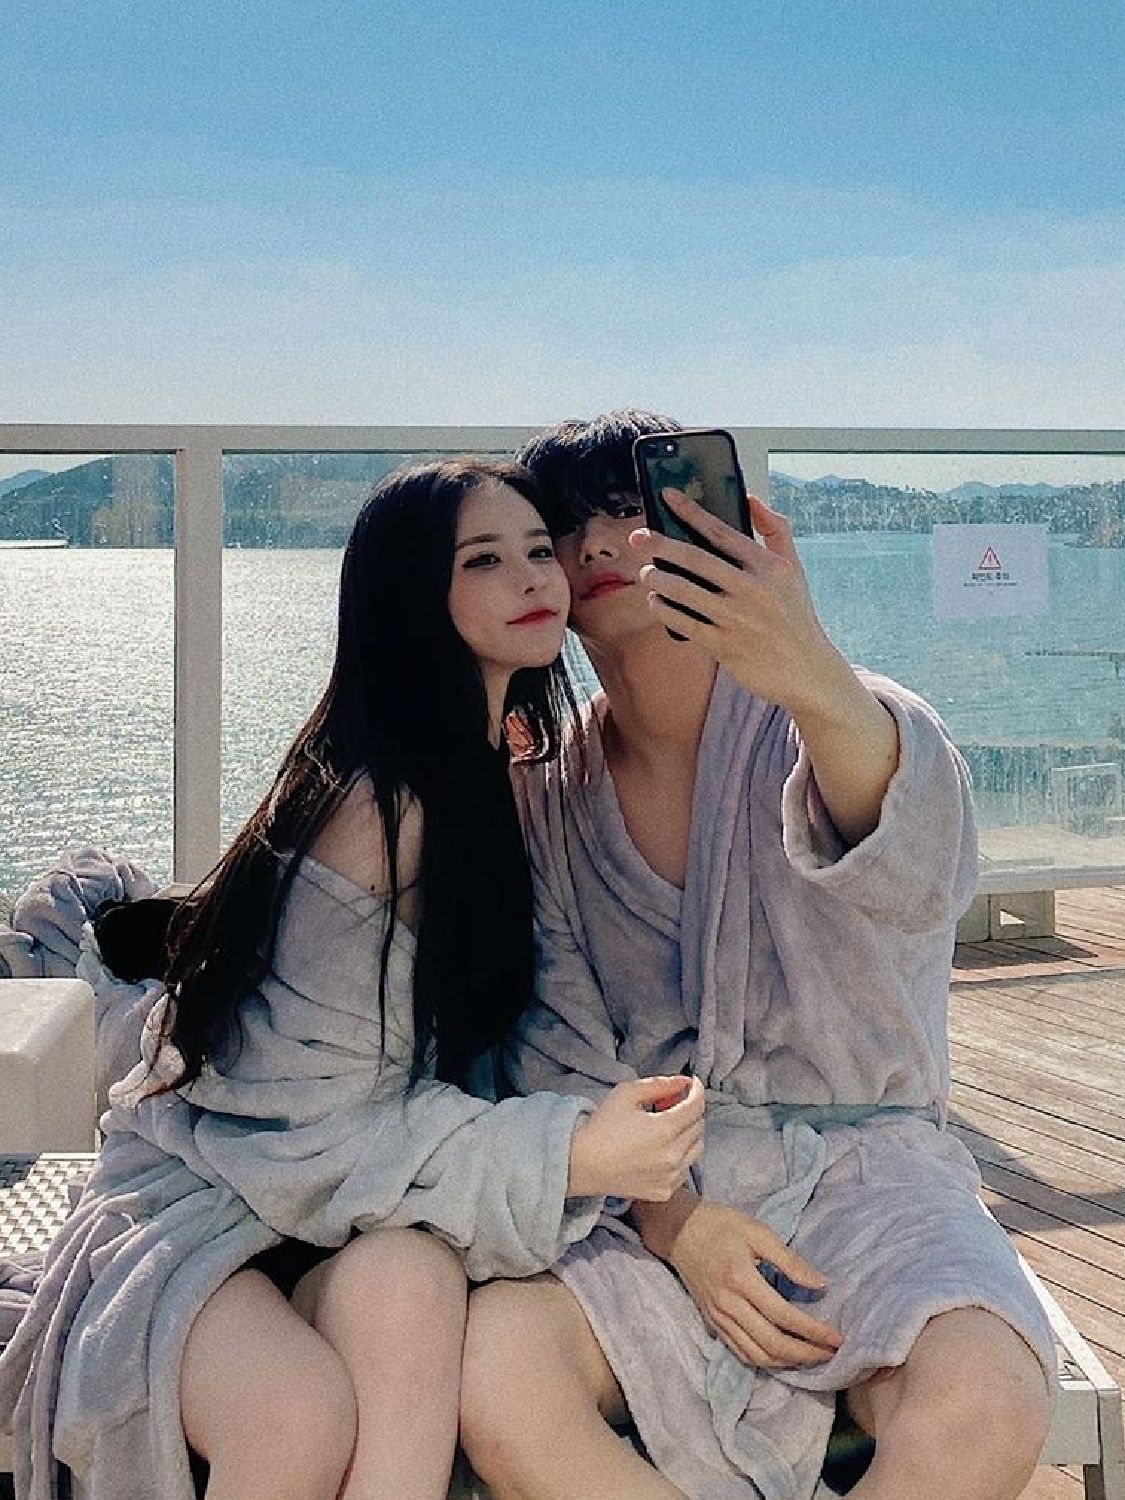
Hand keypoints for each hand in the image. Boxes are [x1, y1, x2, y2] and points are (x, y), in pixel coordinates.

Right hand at [567, 1076, 704, 1201]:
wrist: (581, 1165)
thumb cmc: (601, 1127)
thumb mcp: (626, 1094)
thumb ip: (659, 1085)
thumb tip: (683, 1082)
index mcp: (666, 1129)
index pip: (696, 1106)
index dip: (698, 1090)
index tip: (693, 1084)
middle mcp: (673, 1155)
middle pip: (698, 1126)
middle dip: (690, 1110)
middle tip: (672, 1102)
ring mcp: (670, 1177)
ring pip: (696, 1149)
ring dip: (688, 1133)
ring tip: (668, 1126)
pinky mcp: (664, 1191)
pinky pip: (683, 1170)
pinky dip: (680, 1156)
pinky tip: (660, 1149)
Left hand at [629, 491, 844, 716]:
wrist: (806, 670)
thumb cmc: (795, 616)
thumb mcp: (794, 568)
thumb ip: (775, 529)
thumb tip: (749, 498)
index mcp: (770, 566)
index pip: (722, 531)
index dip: (691, 511)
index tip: (668, 496)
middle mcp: (752, 589)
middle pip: (695, 558)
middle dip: (660, 544)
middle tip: (637, 537)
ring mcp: (736, 618)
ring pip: (683, 590)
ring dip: (657, 578)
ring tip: (646, 572)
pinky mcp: (723, 645)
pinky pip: (683, 622)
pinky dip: (664, 609)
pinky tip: (655, 601)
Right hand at [667, 1199, 841, 1367]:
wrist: (678, 1230)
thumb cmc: (720, 1224)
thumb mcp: (757, 1231)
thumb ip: (789, 1260)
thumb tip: (821, 1284)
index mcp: (741, 1279)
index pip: (784, 1316)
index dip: (813, 1331)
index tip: (838, 1337)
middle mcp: (728, 1304)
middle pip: (772, 1343)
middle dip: (806, 1354)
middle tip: (831, 1353)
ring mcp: (718, 1317)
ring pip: (757, 1354)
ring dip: (788, 1363)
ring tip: (812, 1357)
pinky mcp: (712, 1322)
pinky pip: (740, 1352)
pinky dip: (765, 1361)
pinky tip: (782, 1357)